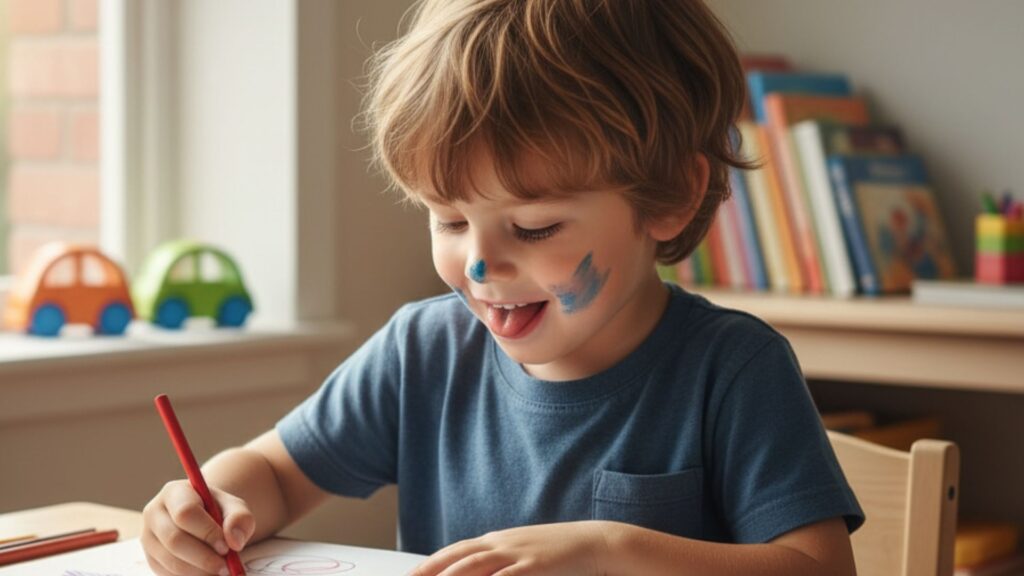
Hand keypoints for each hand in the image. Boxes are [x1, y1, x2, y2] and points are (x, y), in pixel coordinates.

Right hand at [142, 479, 255, 575]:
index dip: (207, 532)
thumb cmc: (219, 512)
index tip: (227, 547)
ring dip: (199, 571)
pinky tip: (208, 573)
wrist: (204, 521)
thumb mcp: (234, 507)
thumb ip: (240, 518)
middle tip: (227, 567)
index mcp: (174, 493)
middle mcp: (154, 514)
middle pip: (174, 540)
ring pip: (171, 561)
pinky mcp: (152, 559)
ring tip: (222, 570)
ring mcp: (148, 538)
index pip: (185, 513)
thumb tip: (234, 542)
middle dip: (204, 558)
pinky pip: (169, 574)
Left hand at [409, 521, 615, 575]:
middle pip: (458, 558)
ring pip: (475, 565)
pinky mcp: (534, 565)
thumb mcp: (523, 553)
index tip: (409, 575)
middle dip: (430, 571)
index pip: (455, 551)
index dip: (430, 563)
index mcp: (497, 541)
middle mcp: (501, 544)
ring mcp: (517, 553)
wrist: (594, 541)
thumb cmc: (558, 552)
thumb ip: (500, 562)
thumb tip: (476, 571)